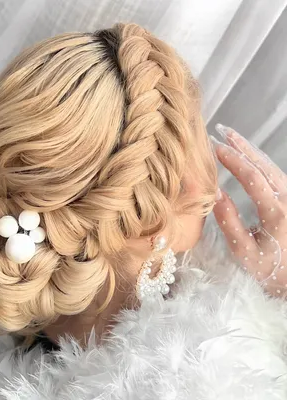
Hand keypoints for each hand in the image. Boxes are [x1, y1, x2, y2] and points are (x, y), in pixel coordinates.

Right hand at [211, 124, 286, 296]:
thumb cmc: (269, 269)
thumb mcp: (244, 251)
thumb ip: (229, 222)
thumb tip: (214, 194)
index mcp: (276, 213)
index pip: (252, 178)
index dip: (233, 160)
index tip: (215, 148)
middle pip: (264, 165)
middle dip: (243, 146)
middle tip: (223, 130)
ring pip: (272, 167)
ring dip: (251, 150)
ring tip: (233, 137)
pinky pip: (275, 174)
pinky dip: (259, 161)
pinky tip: (249, 156)